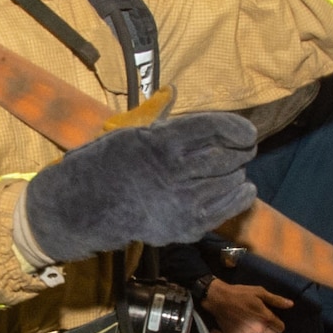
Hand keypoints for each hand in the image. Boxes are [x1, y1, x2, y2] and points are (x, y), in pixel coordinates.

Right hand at [22, 112, 256, 263]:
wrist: (85, 207)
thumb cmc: (110, 163)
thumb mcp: (133, 132)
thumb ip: (167, 122)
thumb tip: (187, 105)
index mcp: (162, 144)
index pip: (215, 129)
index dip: (238, 129)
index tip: (247, 132)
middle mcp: (175, 174)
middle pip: (228, 157)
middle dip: (240, 151)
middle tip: (242, 147)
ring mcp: (181, 204)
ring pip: (231, 182)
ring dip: (236, 172)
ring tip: (231, 168)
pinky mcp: (185, 227)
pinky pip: (228, 209)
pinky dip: (240, 196)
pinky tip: (242, 188)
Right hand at [203, 280, 292, 332]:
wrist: (218, 299)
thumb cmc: (240, 294)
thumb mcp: (260, 292)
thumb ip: (276, 300)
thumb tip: (291, 305)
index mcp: (265, 317)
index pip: (281, 328)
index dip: (277, 322)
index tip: (271, 318)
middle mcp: (258, 329)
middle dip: (270, 329)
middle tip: (261, 321)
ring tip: (254, 327)